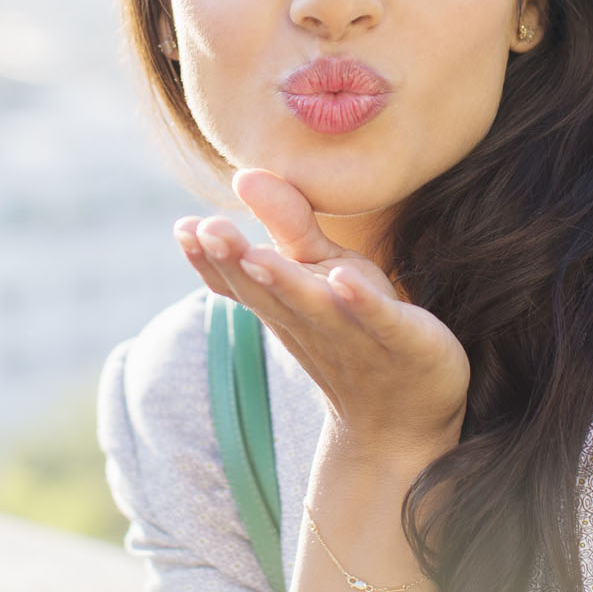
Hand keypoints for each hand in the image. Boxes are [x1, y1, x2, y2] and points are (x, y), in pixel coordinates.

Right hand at [174, 169, 469, 466]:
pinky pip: (380, 321)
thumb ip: (286, 224)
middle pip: (268, 292)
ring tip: (254, 255)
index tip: (184, 228)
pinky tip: (345, 280)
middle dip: (236, 262)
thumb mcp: (323, 268)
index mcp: (286, 306)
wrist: (407, 416)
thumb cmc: (359, 328)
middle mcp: (312, 323)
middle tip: (205, 230)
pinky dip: (362, 302)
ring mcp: (356, 336)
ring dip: (284, 282)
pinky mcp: (404, 341)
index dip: (212, 259)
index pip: (241, 282)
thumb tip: (242, 176)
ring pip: (314, 307)